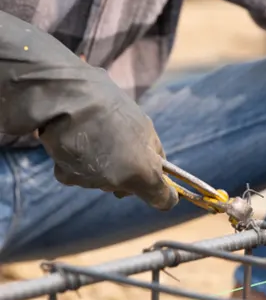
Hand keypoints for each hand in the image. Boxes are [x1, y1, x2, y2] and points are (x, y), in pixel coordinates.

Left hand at [40, 90, 178, 210]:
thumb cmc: (105, 140)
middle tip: (98, 177)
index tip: (124, 191)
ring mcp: (97, 123)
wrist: (63, 99)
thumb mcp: (140, 172)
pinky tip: (59, 152)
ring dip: (83, 171)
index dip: (142, 186)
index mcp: (147, 139)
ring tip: (73, 162)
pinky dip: (65, 158)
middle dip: (106, 179)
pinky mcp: (70, 121)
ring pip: (92, 164)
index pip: (154, 170)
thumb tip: (171, 201)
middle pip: (119, 170)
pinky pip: (69, 152)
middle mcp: (127, 129)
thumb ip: (157, 190)